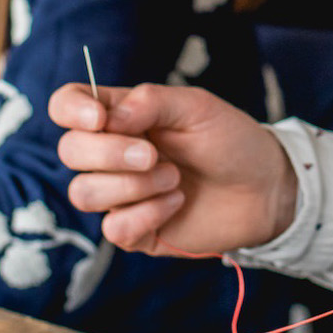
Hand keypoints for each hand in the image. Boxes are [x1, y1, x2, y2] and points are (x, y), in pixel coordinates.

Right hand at [50, 82, 298, 256]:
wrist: (265, 187)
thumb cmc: (231, 139)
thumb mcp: (197, 107)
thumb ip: (150, 102)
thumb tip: (106, 118)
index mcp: (121, 116)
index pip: (67, 106)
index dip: (71, 110)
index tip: (99, 119)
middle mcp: (112, 154)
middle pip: (70, 151)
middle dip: (109, 154)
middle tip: (154, 156)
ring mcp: (121, 194)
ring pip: (84, 193)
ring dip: (132, 186)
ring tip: (174, 179)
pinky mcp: (135, 231)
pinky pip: (113, 230)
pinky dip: (146, 215)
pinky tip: (176, 203)